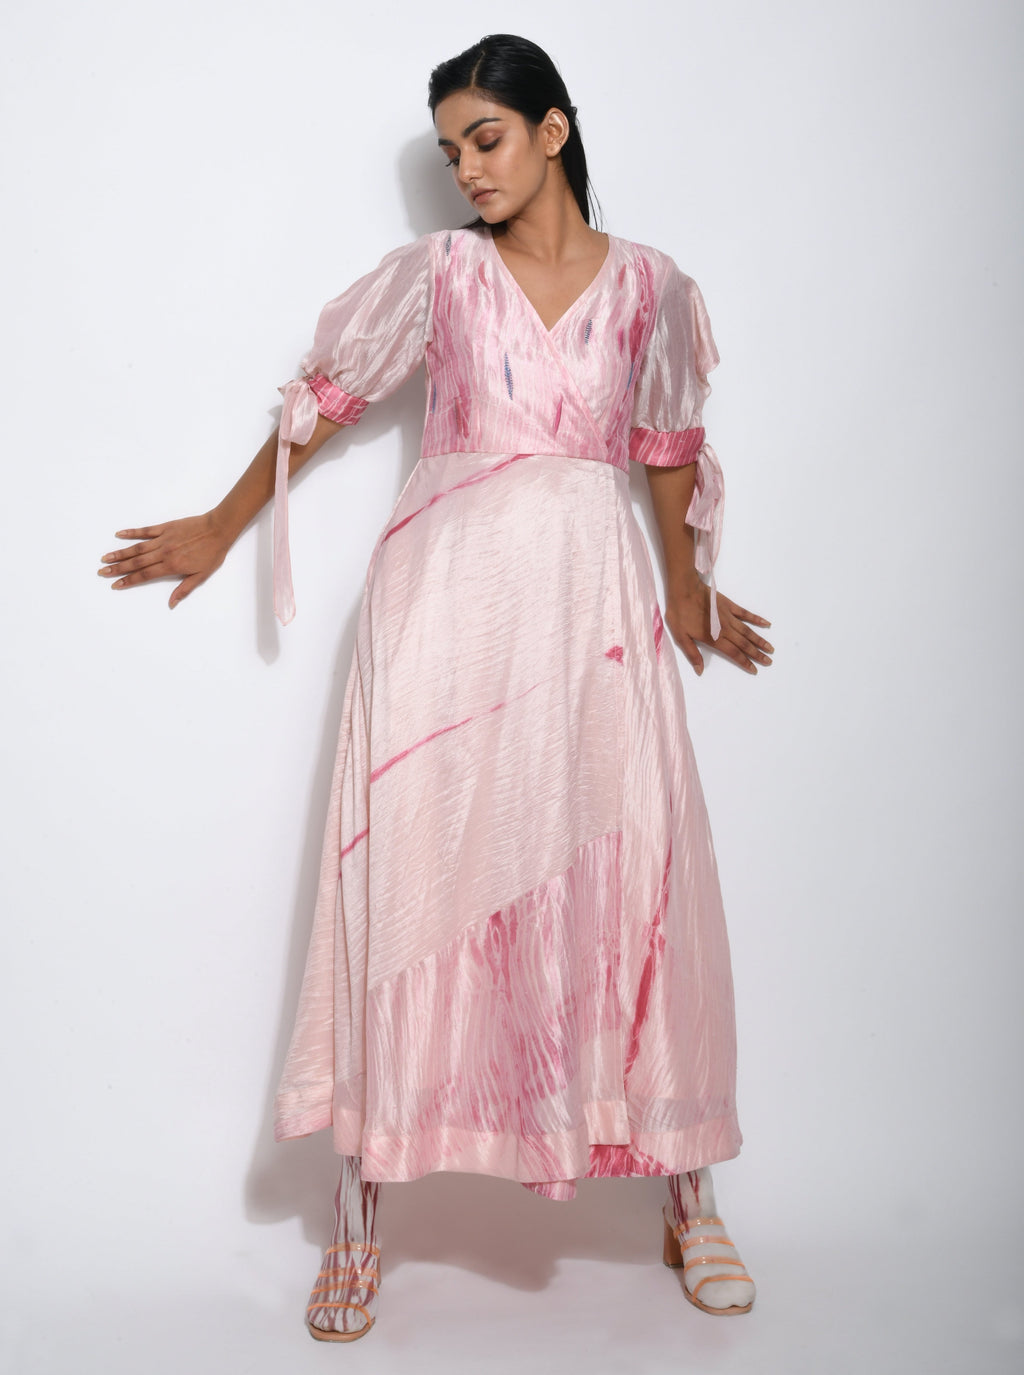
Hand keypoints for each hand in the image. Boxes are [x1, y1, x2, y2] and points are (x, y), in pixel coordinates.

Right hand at [97, 512, 229, 608]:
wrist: (218, 529)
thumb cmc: (212, 553)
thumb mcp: (201, 576)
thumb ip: (184, 589)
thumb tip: (171, 603)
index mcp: (172, 566)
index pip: (145, 575)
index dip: (129, 581)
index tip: (116, 585)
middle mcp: (164, 553)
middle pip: (136, 562)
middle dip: (118, 568)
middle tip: (102, 572)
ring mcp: (163, 539)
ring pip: (137, 548)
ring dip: (120, 553)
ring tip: (105, 558)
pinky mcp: (165, 528)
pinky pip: (145, 531)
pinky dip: (132, 533)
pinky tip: (119, 535)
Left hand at [664, 580, 773, 675]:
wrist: (684, 589)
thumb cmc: (679, 614)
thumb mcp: (680, 637)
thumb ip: (692, 654)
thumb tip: (700, 670)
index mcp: (713, 639)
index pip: (733, 653)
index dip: (744, 662)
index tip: (754, 669)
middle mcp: (725, 629)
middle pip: (744, 644)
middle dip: (757, 654)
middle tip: (768, 661)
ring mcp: (729, 617)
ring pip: (748, 631)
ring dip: (760, 640)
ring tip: (770, 648)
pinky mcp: (729, 606)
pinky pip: (746, 614)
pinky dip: (756, 619)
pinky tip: (766, 624)